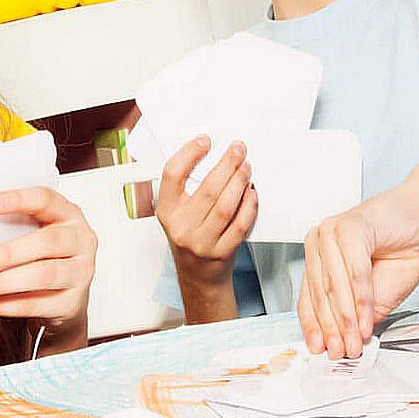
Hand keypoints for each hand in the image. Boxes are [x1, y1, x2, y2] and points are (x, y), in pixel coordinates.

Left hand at [0, 184, 98, 335]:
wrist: (63, 295)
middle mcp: (80, 241)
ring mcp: (80, 272)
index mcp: (68, 215)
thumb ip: (11, 228)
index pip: (46, 200)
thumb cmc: (42, 257)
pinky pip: (38, 304)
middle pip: (47, 242)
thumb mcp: (33, 234)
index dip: (20, 200)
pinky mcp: (72, 302)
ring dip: (5, 282)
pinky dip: (7, 305)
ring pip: (44, 275)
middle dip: (9, 253)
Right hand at [154, 137, 257, 289]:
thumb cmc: (190, 238)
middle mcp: (181, 227)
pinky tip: (251, 192)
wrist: (197, 276)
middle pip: (207, 188)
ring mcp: (201, 242)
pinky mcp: (222, 252)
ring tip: (246, 168)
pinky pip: (240, 224)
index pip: (172, 174)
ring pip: (225, 205)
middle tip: (238, 149)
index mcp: (166, 211)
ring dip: (239, 182)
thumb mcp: (178, 214)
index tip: (205, 141)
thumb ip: (188, 189)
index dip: (189, 153)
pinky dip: (248, 205)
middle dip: (226, 164)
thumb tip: (214, 156)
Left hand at [298, 183, 418, 357]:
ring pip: (334, 286)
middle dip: (332, 330)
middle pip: (320, 294)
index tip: (322, 351)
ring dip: (345, 320)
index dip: (316, 328)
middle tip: (342, 352)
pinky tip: (365, 320)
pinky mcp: (350, 226)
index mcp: (319, 255)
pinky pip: (353, 272)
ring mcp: (331, 231)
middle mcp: (320, 240)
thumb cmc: (403, 249)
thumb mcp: (376, 295)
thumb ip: (357, 315)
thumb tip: (344, 342)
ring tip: (355, 342)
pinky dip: (360, 300)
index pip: (309, 297)